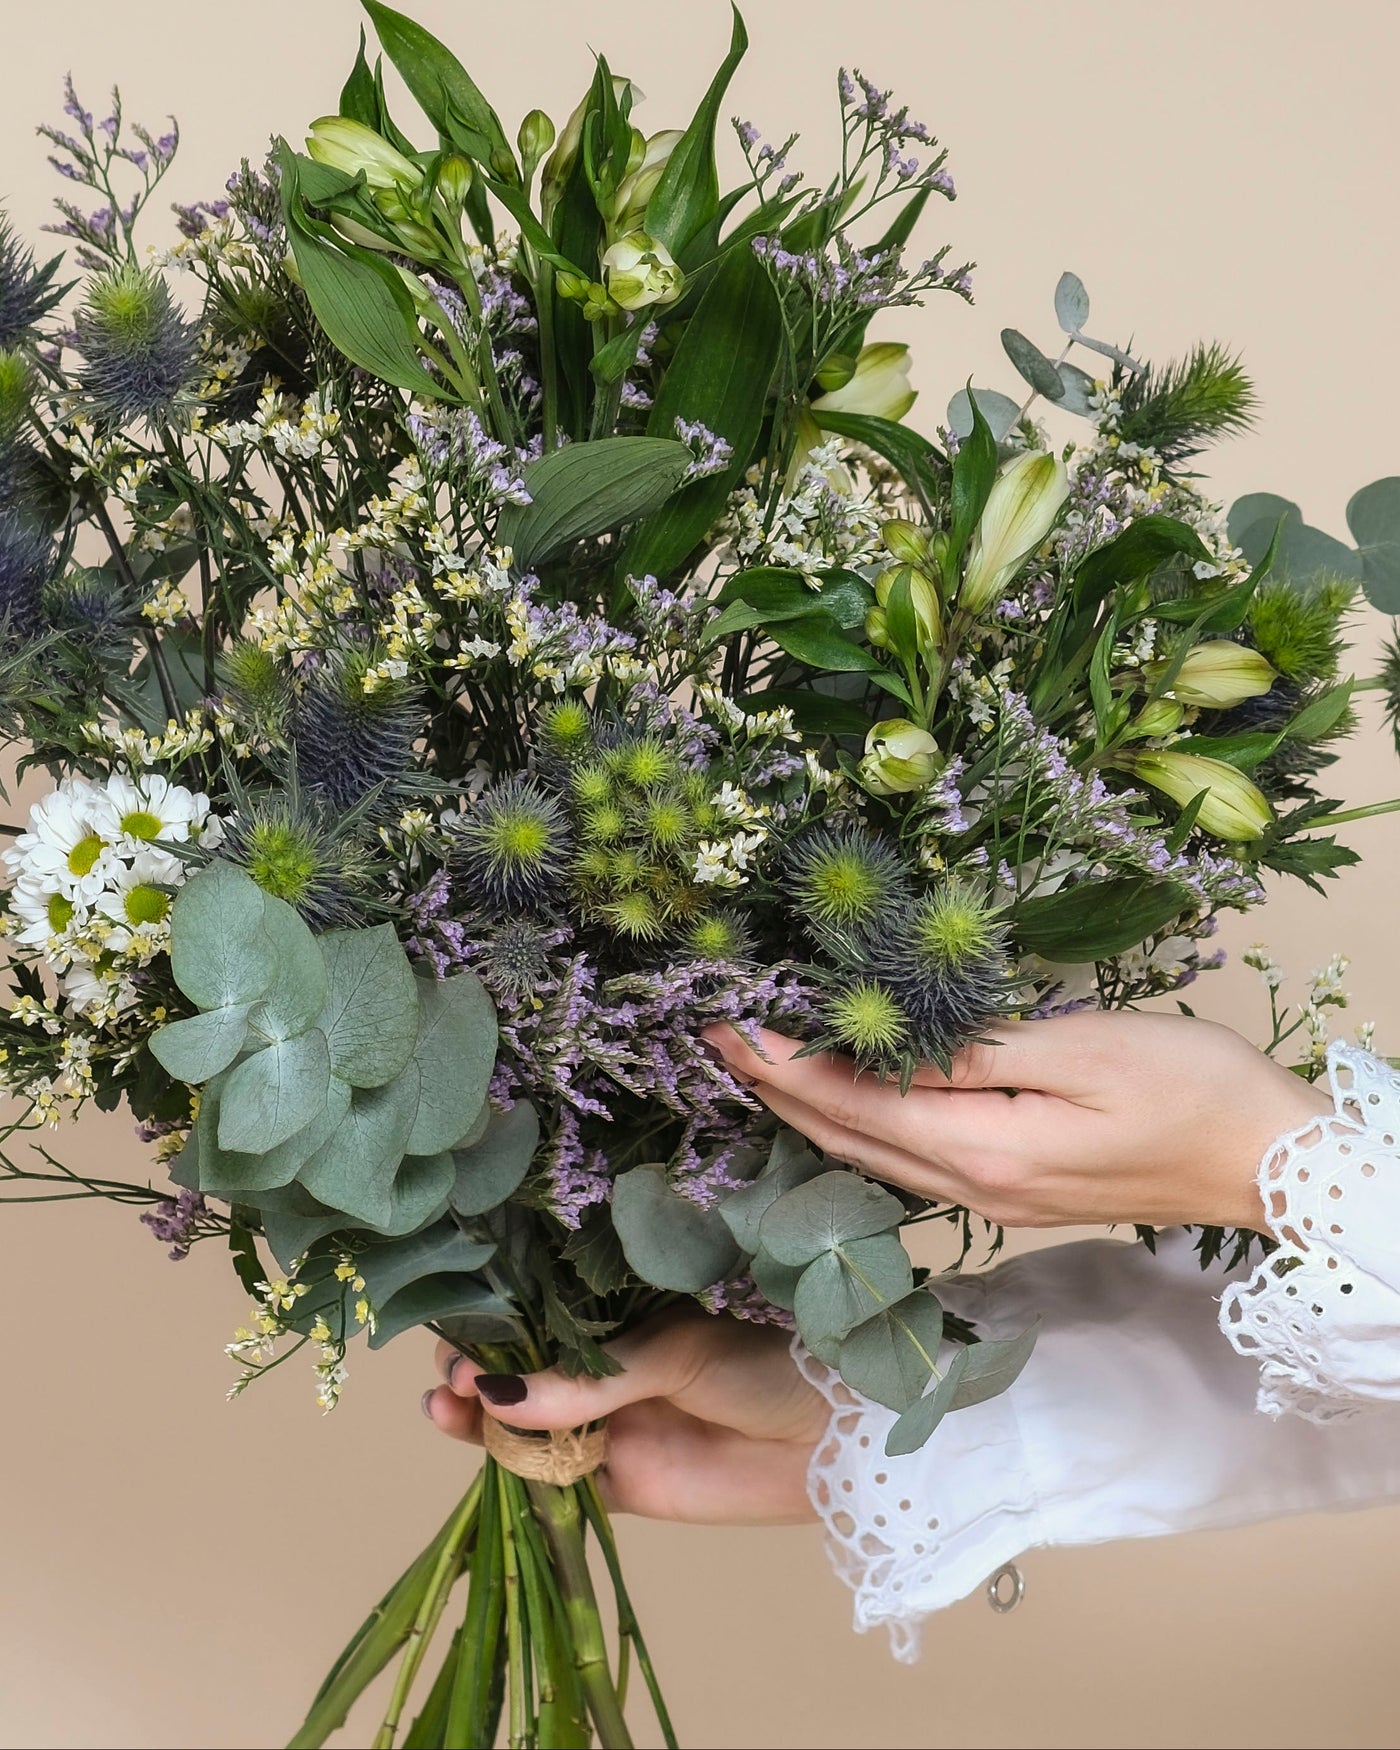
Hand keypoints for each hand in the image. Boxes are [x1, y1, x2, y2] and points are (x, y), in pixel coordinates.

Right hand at [422, 1308, 827, 1524]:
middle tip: (450, 1378)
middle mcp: (608, 1375)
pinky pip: (557, 1486)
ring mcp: (612, 1431)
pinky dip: (517, 1475)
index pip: (540, 1319)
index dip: (494, 1326)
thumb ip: (590, 1377)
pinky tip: (483, 1455)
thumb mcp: (676, 1353)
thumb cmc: (766, 1367)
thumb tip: (498, 1392)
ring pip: (527, 1431)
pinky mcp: (624, 1488)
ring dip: (481, 1423)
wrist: (835, 1441)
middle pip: (521, 1377)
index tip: (457, 1330)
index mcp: (622, 1322)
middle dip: (477, 1374)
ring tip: (444, 1408)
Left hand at [704, 1010, 1331, 1231]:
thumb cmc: (1194, 1090)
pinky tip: (841, 1109)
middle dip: (775, 1088)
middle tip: (715, 1036)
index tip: (725, 1025)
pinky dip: (858, 1129)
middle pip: (847, 1138)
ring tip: (757, 1066)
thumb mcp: (1087, 1050)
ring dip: (808, 1111)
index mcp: (985, 1150)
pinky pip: (908, 1164)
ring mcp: (995, 1199)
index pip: (853, 1104)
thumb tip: (886, 1045)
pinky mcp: (1015, 1193)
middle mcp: (975, 1187)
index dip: (782, 1065)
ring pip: (871, 1156)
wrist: (1270, 1163)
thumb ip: (977, 1053)